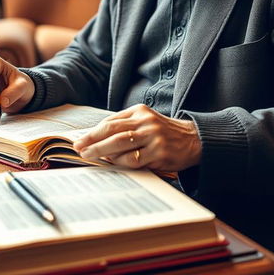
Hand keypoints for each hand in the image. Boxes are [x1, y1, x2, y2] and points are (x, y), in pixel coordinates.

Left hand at [72, 104, 201, 171]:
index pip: (111, 121)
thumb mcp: (146, 121)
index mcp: (140, 111)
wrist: (194, 139)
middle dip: (92, 141)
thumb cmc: (164, 132)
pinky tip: (112, 163)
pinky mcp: (159, 153)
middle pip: (113, 131)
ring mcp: (153, 137)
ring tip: (90, 156)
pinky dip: (120, 162)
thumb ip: (125, 126)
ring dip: (102, 152)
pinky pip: (134, 159)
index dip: (93, 132)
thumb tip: (96, 138)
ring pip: (120, 145)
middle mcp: (146, 122)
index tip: (80, 140)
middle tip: (79, 149)